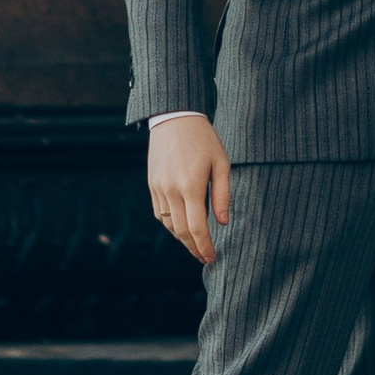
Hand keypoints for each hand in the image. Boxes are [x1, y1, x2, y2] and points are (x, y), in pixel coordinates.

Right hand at [148, 113, 231, 264]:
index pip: (197, 227)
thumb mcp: (221, 163)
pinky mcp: (152, 184)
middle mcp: (172, 190)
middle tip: (205, 257)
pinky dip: (170, 224)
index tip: (212, 257)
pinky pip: (160, 213)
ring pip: (169, 224)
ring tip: (195, 244)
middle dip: (193, 248)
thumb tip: (222, 222)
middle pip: (181, 231)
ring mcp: (159, 188)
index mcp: (191, 186)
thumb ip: (222, 194)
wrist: (174, 117)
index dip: (204, 246)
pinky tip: (181, 225)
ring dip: (181, 238)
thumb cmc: (203, 139)